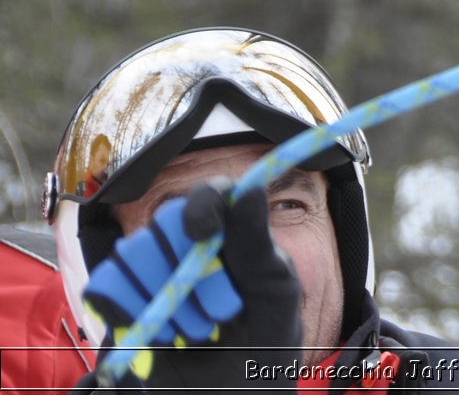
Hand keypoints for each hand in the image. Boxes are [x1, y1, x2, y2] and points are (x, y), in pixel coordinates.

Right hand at [84, 182, 302, 390]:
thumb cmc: (260, 351)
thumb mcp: (275, 303)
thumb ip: (260, 248)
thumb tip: (252, 189)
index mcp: (233, 238)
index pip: (211, 195)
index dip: (203, 206)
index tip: (204, 234)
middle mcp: (187, 247)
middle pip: (166, 220)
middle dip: (188, 268)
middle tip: (217, 314)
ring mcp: (149, 272)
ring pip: (131, 251)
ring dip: (161, 297)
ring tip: (192, 331)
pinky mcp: (118, 301)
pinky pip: (102, 285)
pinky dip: (125, 310)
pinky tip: (155, 334)